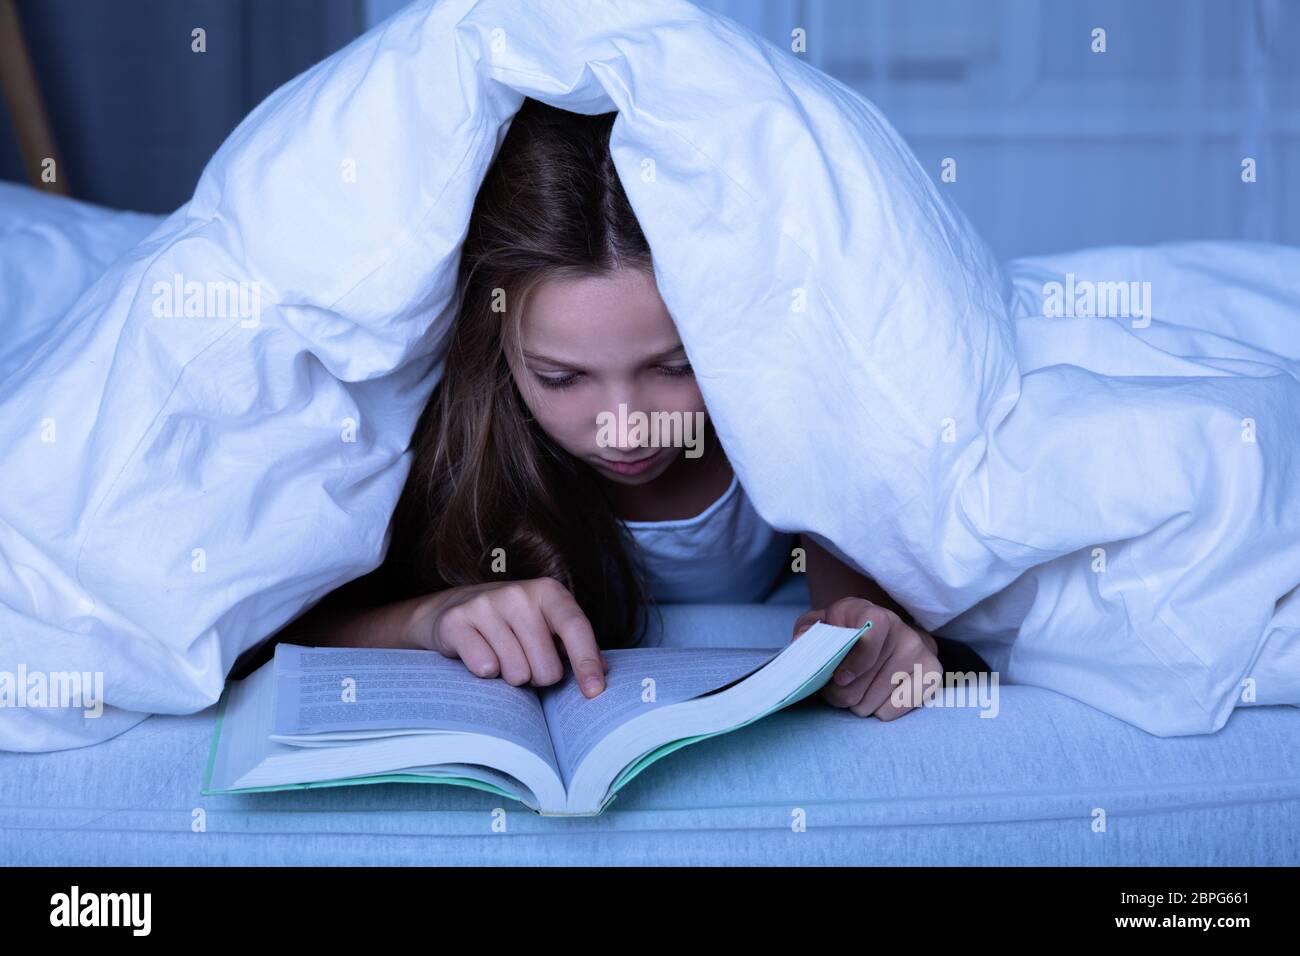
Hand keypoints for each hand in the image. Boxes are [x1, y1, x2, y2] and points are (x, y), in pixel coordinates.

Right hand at [412, 578, 608, 697]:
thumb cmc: (515, 624)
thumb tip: (603, 673)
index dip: (587, 662)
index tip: (594, 692)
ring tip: (503, 657)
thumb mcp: (548, 625)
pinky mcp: (457, 621)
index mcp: (548, 592)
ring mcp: (486, 605)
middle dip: (540, 677)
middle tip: (527, 661)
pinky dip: (486, 674)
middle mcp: (518, 594)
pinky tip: (482, 655)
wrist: (458, 608)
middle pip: (546, 666)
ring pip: (516, 673)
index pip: (575, 628)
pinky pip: (485, 670)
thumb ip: (577, 646)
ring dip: (513, 676)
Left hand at [792, 597, 940, 719]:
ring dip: (857, 703)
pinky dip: (878, 709)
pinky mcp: (932, 675)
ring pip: (871, 704)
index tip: (839, 677)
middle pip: (858, 689)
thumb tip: (800, 643)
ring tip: (857, 687)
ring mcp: (920, 653)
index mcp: (873, 614)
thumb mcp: (823, 624)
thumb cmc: (848, 630)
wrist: (887, 631)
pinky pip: (890, 712)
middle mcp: (902, 632)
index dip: (850, 667)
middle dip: (839, 694)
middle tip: (837, 686)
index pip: (866, 644)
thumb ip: (808, 631)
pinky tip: (878, 692)